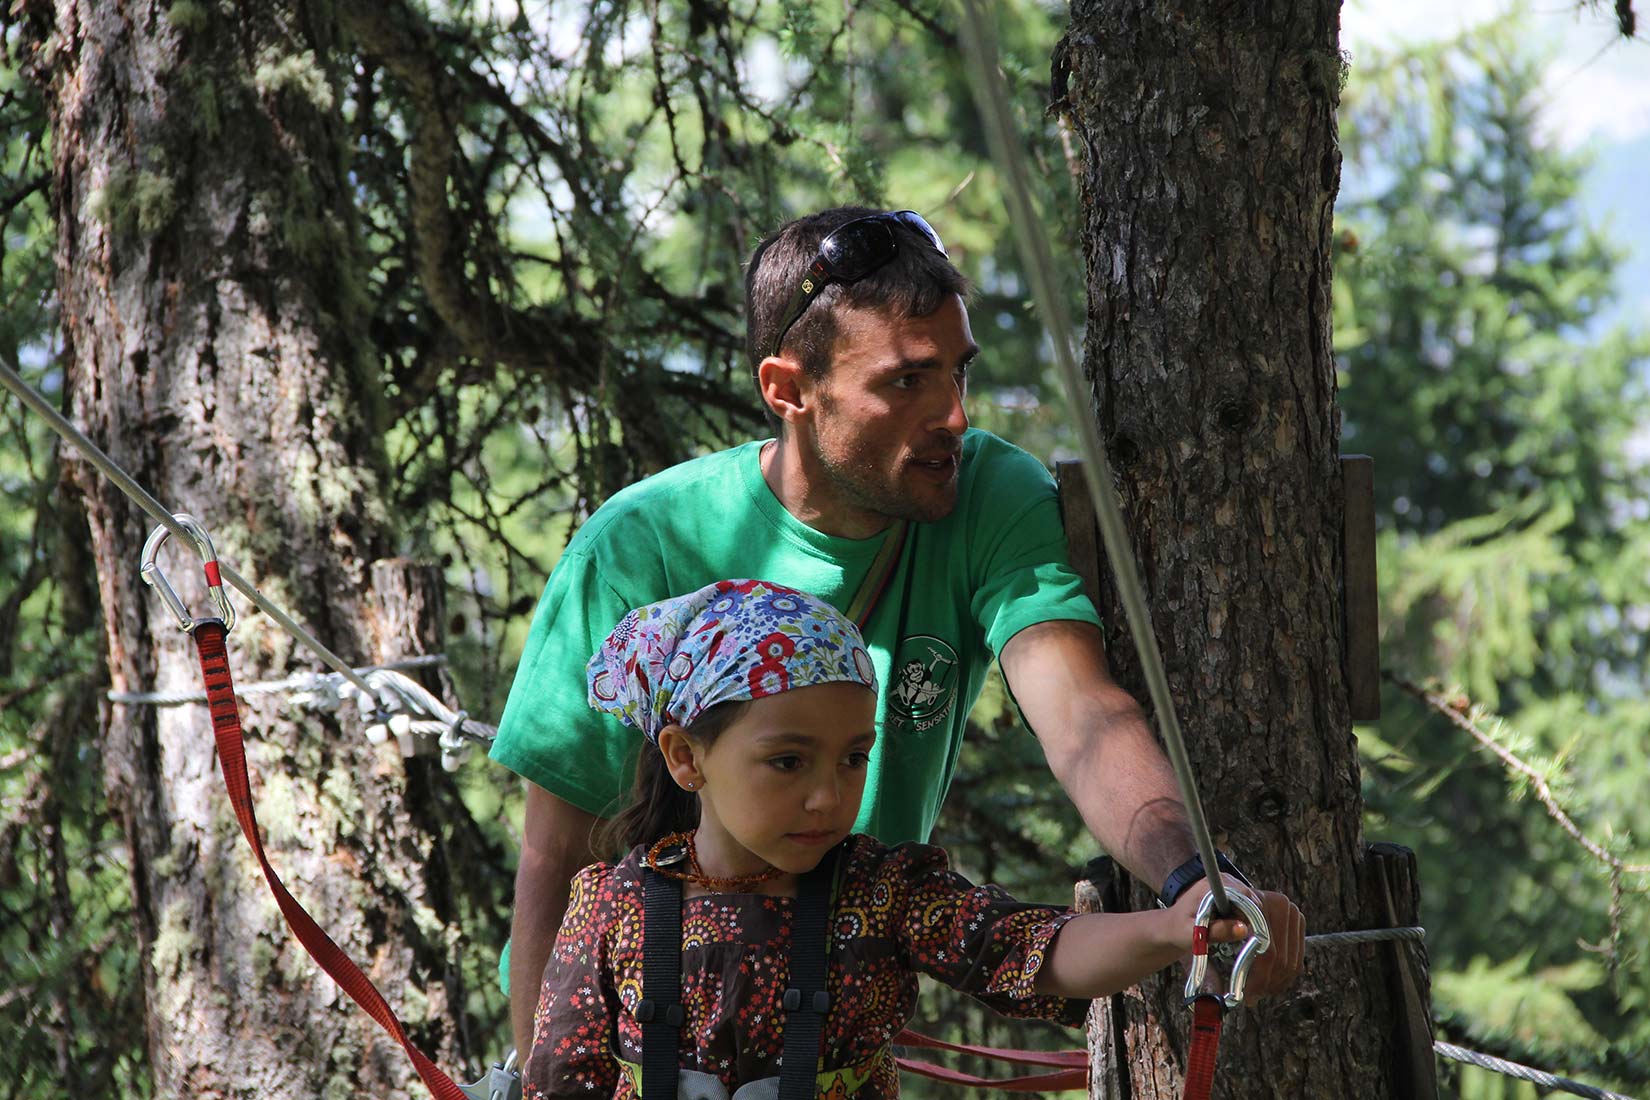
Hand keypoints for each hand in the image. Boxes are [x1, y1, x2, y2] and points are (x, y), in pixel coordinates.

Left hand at [1168, 873, 1303, 998]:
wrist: (1192, 915)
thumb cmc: (1185, 922)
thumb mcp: (1189, 928)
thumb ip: (1214, 929)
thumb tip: (1243, 930)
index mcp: (1239, 890)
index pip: (1260, 933)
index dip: (1255, 966)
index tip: (1245, 990)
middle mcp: (1267, 896)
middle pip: (1278, 948)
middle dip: (1264, 979)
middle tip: (1248, 998)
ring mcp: (1283, 909)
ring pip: (1290, 955)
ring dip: (1275, 981)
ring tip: (1255, 994)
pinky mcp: (1289, 921)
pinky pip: (1295, 954)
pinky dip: (1282, 974)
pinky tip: (1266, 985)